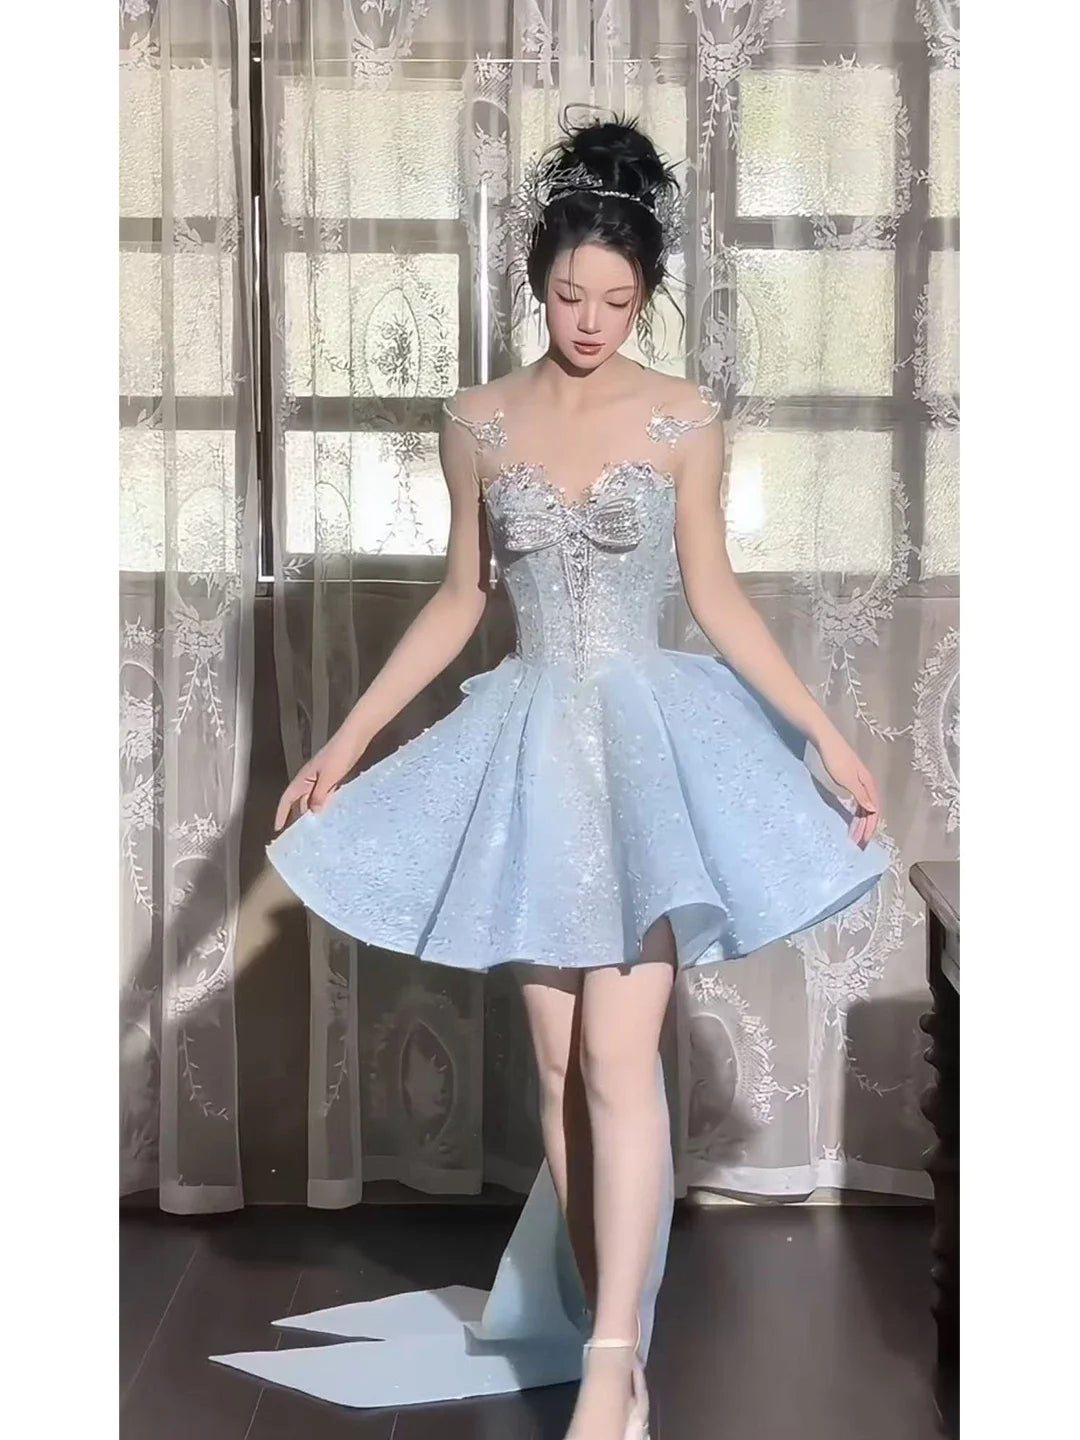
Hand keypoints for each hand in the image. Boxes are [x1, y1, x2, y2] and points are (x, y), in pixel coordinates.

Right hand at [273, 726, 367, 832]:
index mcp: (304, 778)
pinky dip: (327, 803)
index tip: (278, 828)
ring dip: (314, 811)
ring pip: (314, 798)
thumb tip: (313, 812)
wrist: (355, 738)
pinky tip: (333, 811)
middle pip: (300, 801)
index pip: (287, 798)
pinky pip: (326, 794)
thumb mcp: (329, 778)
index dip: (281, 813)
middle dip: (299, 816)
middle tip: (301, 835)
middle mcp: (310, 778)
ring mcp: (322, 777)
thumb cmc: (340, 754)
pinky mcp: (334, 776)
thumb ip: (320, 795)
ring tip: (318, 828)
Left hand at [816, 730, 881, 848]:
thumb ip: (861, 794)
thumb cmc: (836, 758)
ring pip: (862, 806)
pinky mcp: (848, 779)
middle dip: (865, 827)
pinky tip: (850, 819)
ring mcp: (857, 781)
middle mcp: (866, 784)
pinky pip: (856, 801)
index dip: (870, 827)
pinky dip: (854, 812)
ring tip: (853, 835)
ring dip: (859, 821)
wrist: (825, 740)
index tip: (863, 841)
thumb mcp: (848, 779)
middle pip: (869, 810)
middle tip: (857, 843)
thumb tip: (874, 810)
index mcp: (868, 784)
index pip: (873, 811)